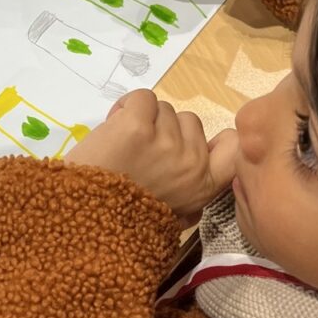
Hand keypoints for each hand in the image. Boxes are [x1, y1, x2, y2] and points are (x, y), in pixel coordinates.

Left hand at [66, 90, 233, 220]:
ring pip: (163, 108)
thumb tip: (194, 174)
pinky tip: (114, 125)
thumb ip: (189, 195)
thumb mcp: (171, 218)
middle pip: (189, 121)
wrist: (82, 220)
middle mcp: (191, 162)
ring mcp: (165, 141)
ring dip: (144, 118)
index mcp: (203, 186)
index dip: (217, 138)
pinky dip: (126, 105)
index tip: (192, 145)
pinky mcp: (137, 126)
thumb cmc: (122, 219)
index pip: (235, 145)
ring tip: (123, 143)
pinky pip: (142, 97)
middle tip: (141, 151)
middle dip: (166, 129)